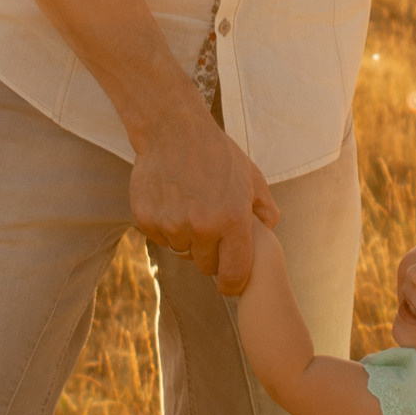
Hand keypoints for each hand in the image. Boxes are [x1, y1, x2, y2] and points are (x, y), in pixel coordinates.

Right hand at [130, 95, 278, 292]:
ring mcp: (172, 224)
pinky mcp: (147, 219)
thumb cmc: (217, 154)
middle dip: (210, 254)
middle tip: (209, 228)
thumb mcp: (252, 178)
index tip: (229, 283)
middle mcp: (202, 226)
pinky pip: (160, 238)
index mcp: (232, 220)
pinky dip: (165, 227)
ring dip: (187, 238)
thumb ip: (266, 210)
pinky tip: (171, 202)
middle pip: (206, 266)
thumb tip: (268, 234)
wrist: (173, 130)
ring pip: (181, 251)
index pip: (234, 274)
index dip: (233, 283)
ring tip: (190, 207)